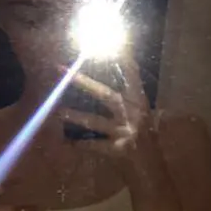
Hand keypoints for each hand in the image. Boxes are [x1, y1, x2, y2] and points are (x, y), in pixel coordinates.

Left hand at [59, 52, 166, 179]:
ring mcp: (127, 132)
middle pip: (106, 95)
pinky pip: (94, 145)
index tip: (115, 38)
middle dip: (84, 83)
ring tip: (58, 111)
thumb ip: (126, 103)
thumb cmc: (146, 144)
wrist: (152, 173)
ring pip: (96, 121)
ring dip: (76, 116)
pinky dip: (80, 145)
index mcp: (141, 103)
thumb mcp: (141, 119)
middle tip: (64, 72)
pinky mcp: (119, 151)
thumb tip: (105, 83)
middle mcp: (135, 115)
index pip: (131, 74)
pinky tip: (67, 143)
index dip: (123, 56)